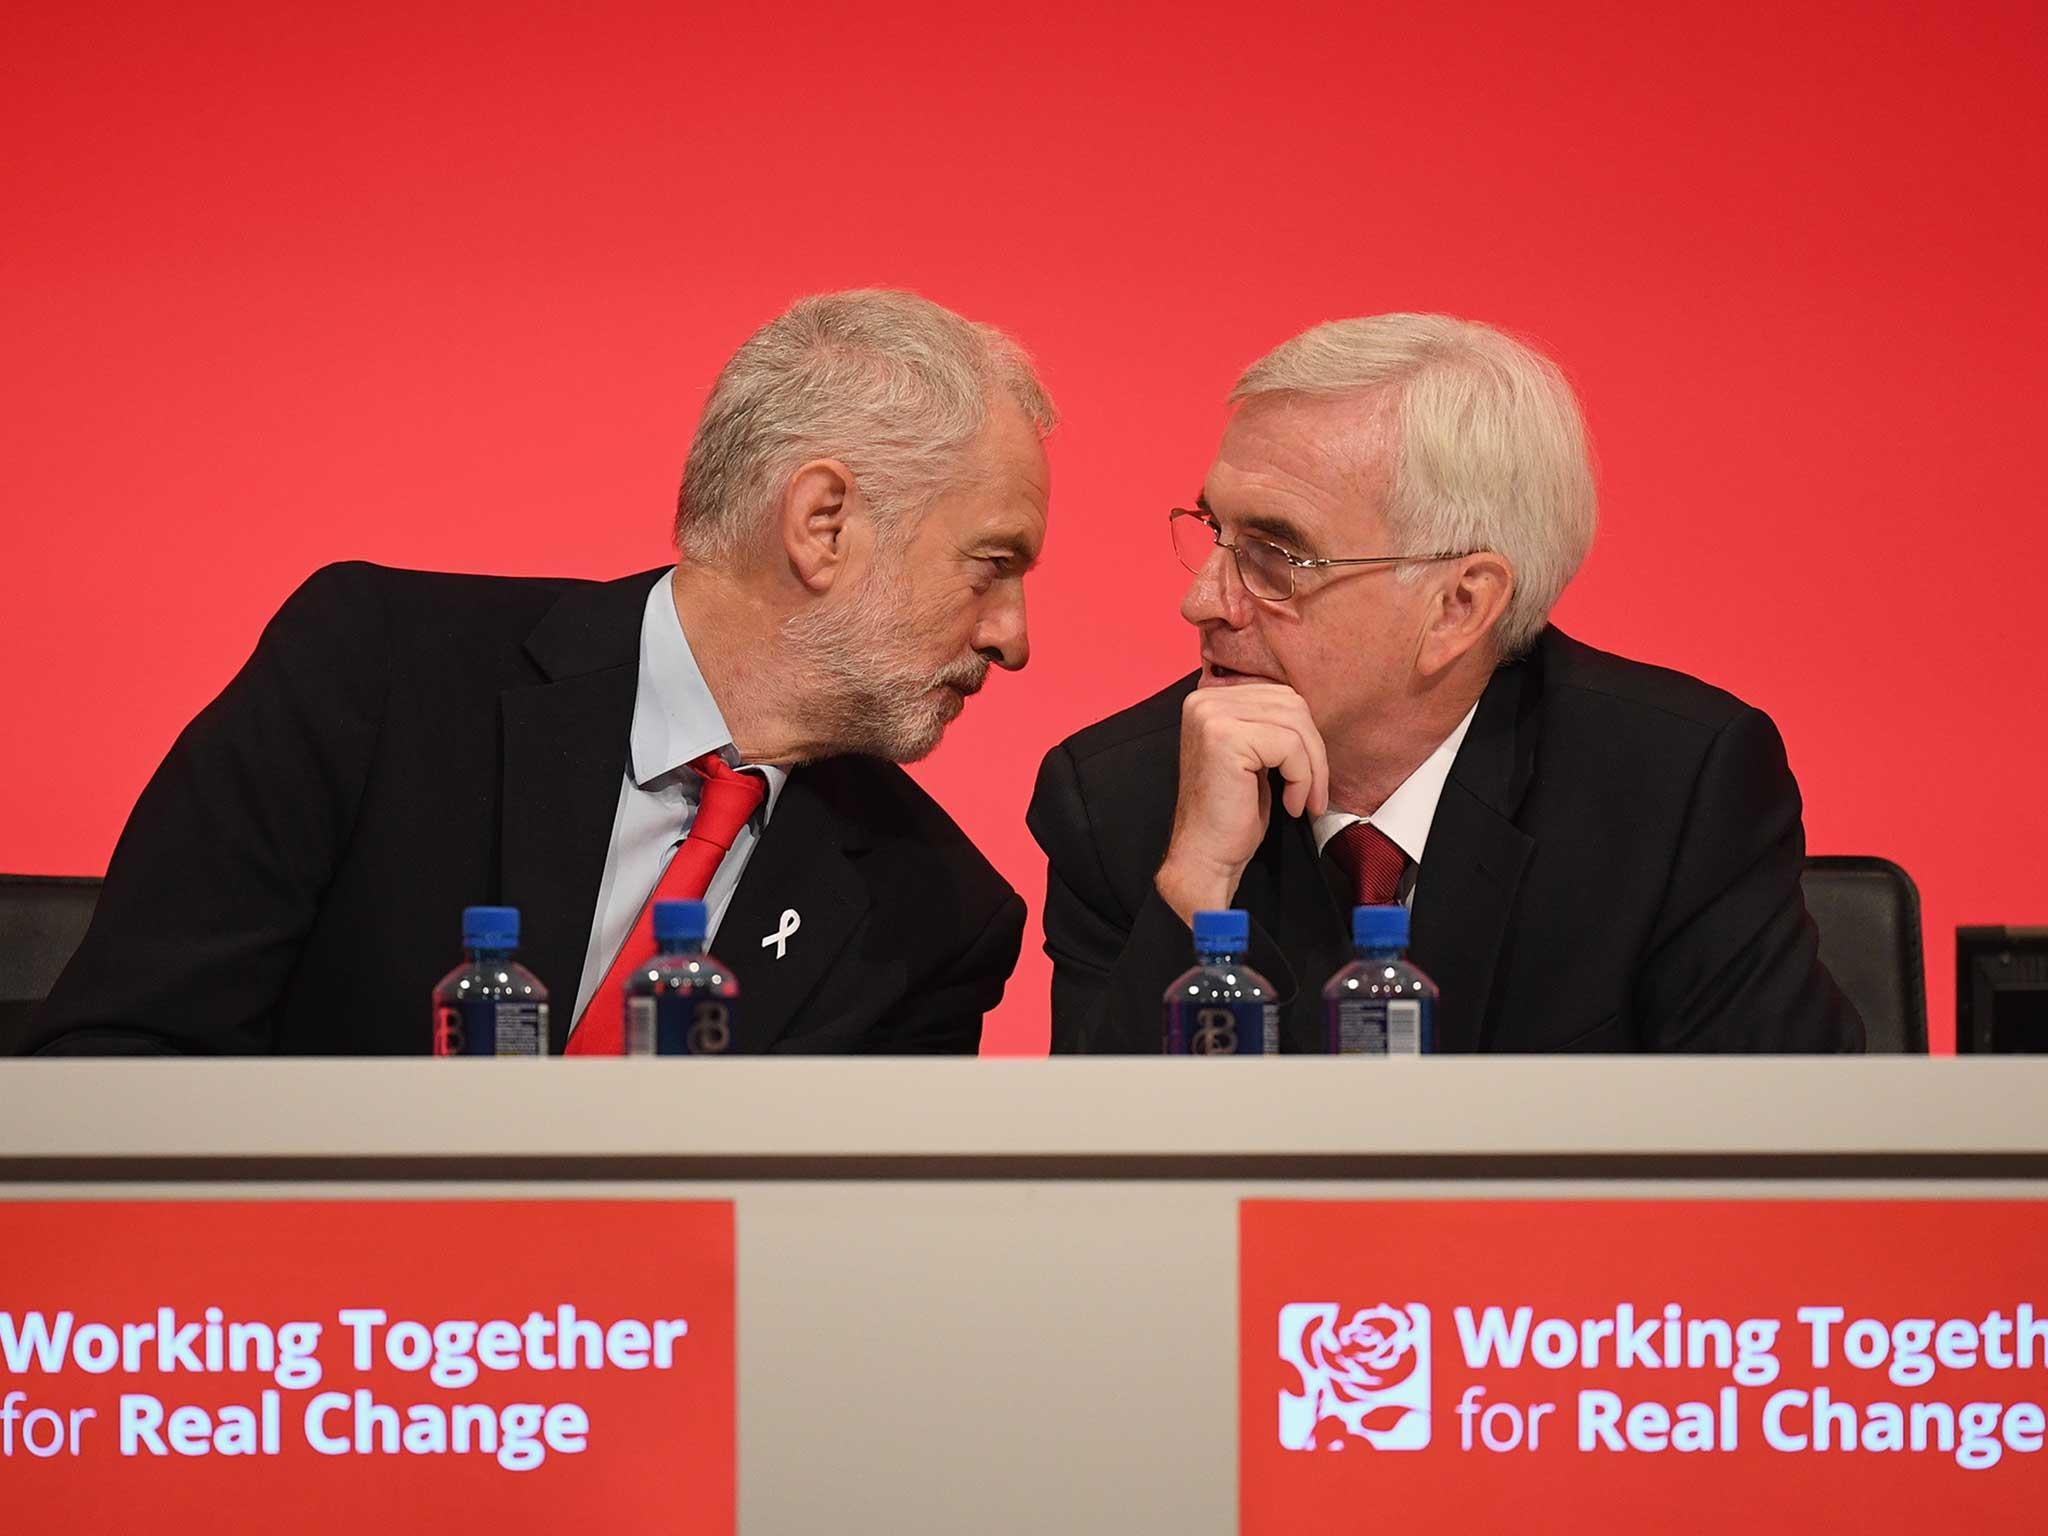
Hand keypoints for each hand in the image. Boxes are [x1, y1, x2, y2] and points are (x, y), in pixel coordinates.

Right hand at [1155, 683, 1328, 924]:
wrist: (1205, 856)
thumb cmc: (1233, 812)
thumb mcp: (1255, 756)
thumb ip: (1271, 724)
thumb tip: (1310, 712)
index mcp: (1211, 698)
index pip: (1281, 696)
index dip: (1305, 737)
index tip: (1310, 777)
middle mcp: (1205, 699)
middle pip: (1291, 704)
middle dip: (1314, 751)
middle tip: (1315, 793)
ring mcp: (1211, 715)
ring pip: (1295, 724)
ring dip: (1311, 768)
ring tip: (1304, 801)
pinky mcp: (1224, 737)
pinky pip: (1289, 746)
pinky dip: (1302, 779)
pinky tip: (1290, 805)